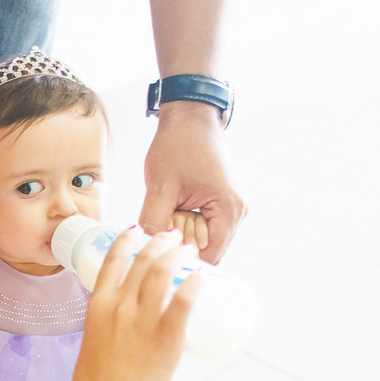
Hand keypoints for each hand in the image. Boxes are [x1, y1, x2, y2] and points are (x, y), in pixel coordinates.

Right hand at [62, 229, 199, 380]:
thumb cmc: (96, 380)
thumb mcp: (94, 337)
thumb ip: (110, 321)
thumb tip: (132, 314)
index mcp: (98, 305)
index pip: (112, 260)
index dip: (127, 239)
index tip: (138, 230)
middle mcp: (120, 306)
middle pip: (143, 260)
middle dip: (161, 243)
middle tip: (175, 239)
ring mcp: (143, 320)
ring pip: (164, 272)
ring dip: (180, 255)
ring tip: (191, 252)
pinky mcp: (166, 336)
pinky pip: (185, 299)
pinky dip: (196, 282)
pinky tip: (202, 277)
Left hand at [139, 103, 246, 263]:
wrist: (189, 118)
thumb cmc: (178, 146)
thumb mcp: (160, 188)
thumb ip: (152, 223)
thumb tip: (142, 253)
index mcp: (230, 210)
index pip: (208, 258)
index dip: (181, 262)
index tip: (157, 257)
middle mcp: (237, 213)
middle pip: (206, 253)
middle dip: (180, 248)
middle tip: (160, 228)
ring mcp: (231, 209)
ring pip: (202, 241)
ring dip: (181, 236)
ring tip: (167, 214)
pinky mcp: (220, 204)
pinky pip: (201, 228)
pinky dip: (184, 226)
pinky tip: (171, 211)